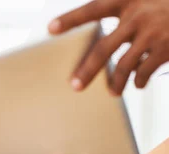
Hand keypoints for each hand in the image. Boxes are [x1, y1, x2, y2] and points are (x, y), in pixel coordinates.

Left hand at [49, 0, 168, 93]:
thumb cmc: (165, 7)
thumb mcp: (145, 1)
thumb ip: (123, 15)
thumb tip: (100, 47)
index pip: (93, 8)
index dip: (71, 18)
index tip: (50, 28)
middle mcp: (138, 14)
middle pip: (103, 47)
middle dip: (87, 70)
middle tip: (75, 86)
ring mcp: (152, 31)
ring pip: (123, 65)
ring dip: (116, 82)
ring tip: (113, 92)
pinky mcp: (165, 47)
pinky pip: (143, 71)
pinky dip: (139, 80)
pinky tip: (138, 83)